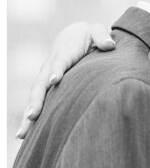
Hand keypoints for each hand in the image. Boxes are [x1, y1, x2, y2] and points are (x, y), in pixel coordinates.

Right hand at [17, 22, 114, 138]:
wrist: (76, 35)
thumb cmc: (90, 35)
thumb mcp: (97, 31)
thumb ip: (102, 35)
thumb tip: (108, 45)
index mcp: (64, 53)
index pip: (60, 62)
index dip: (58, 70)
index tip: (55, 80)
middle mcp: (50, 66)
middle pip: (40, 84)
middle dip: (36, 101)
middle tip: (32, 116)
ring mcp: (46, 76)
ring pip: (35, 96)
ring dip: (29, 114)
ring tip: (23, 133)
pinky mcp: (46, 86)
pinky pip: (37, 102)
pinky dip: (30, 117)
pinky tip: (24, 136)